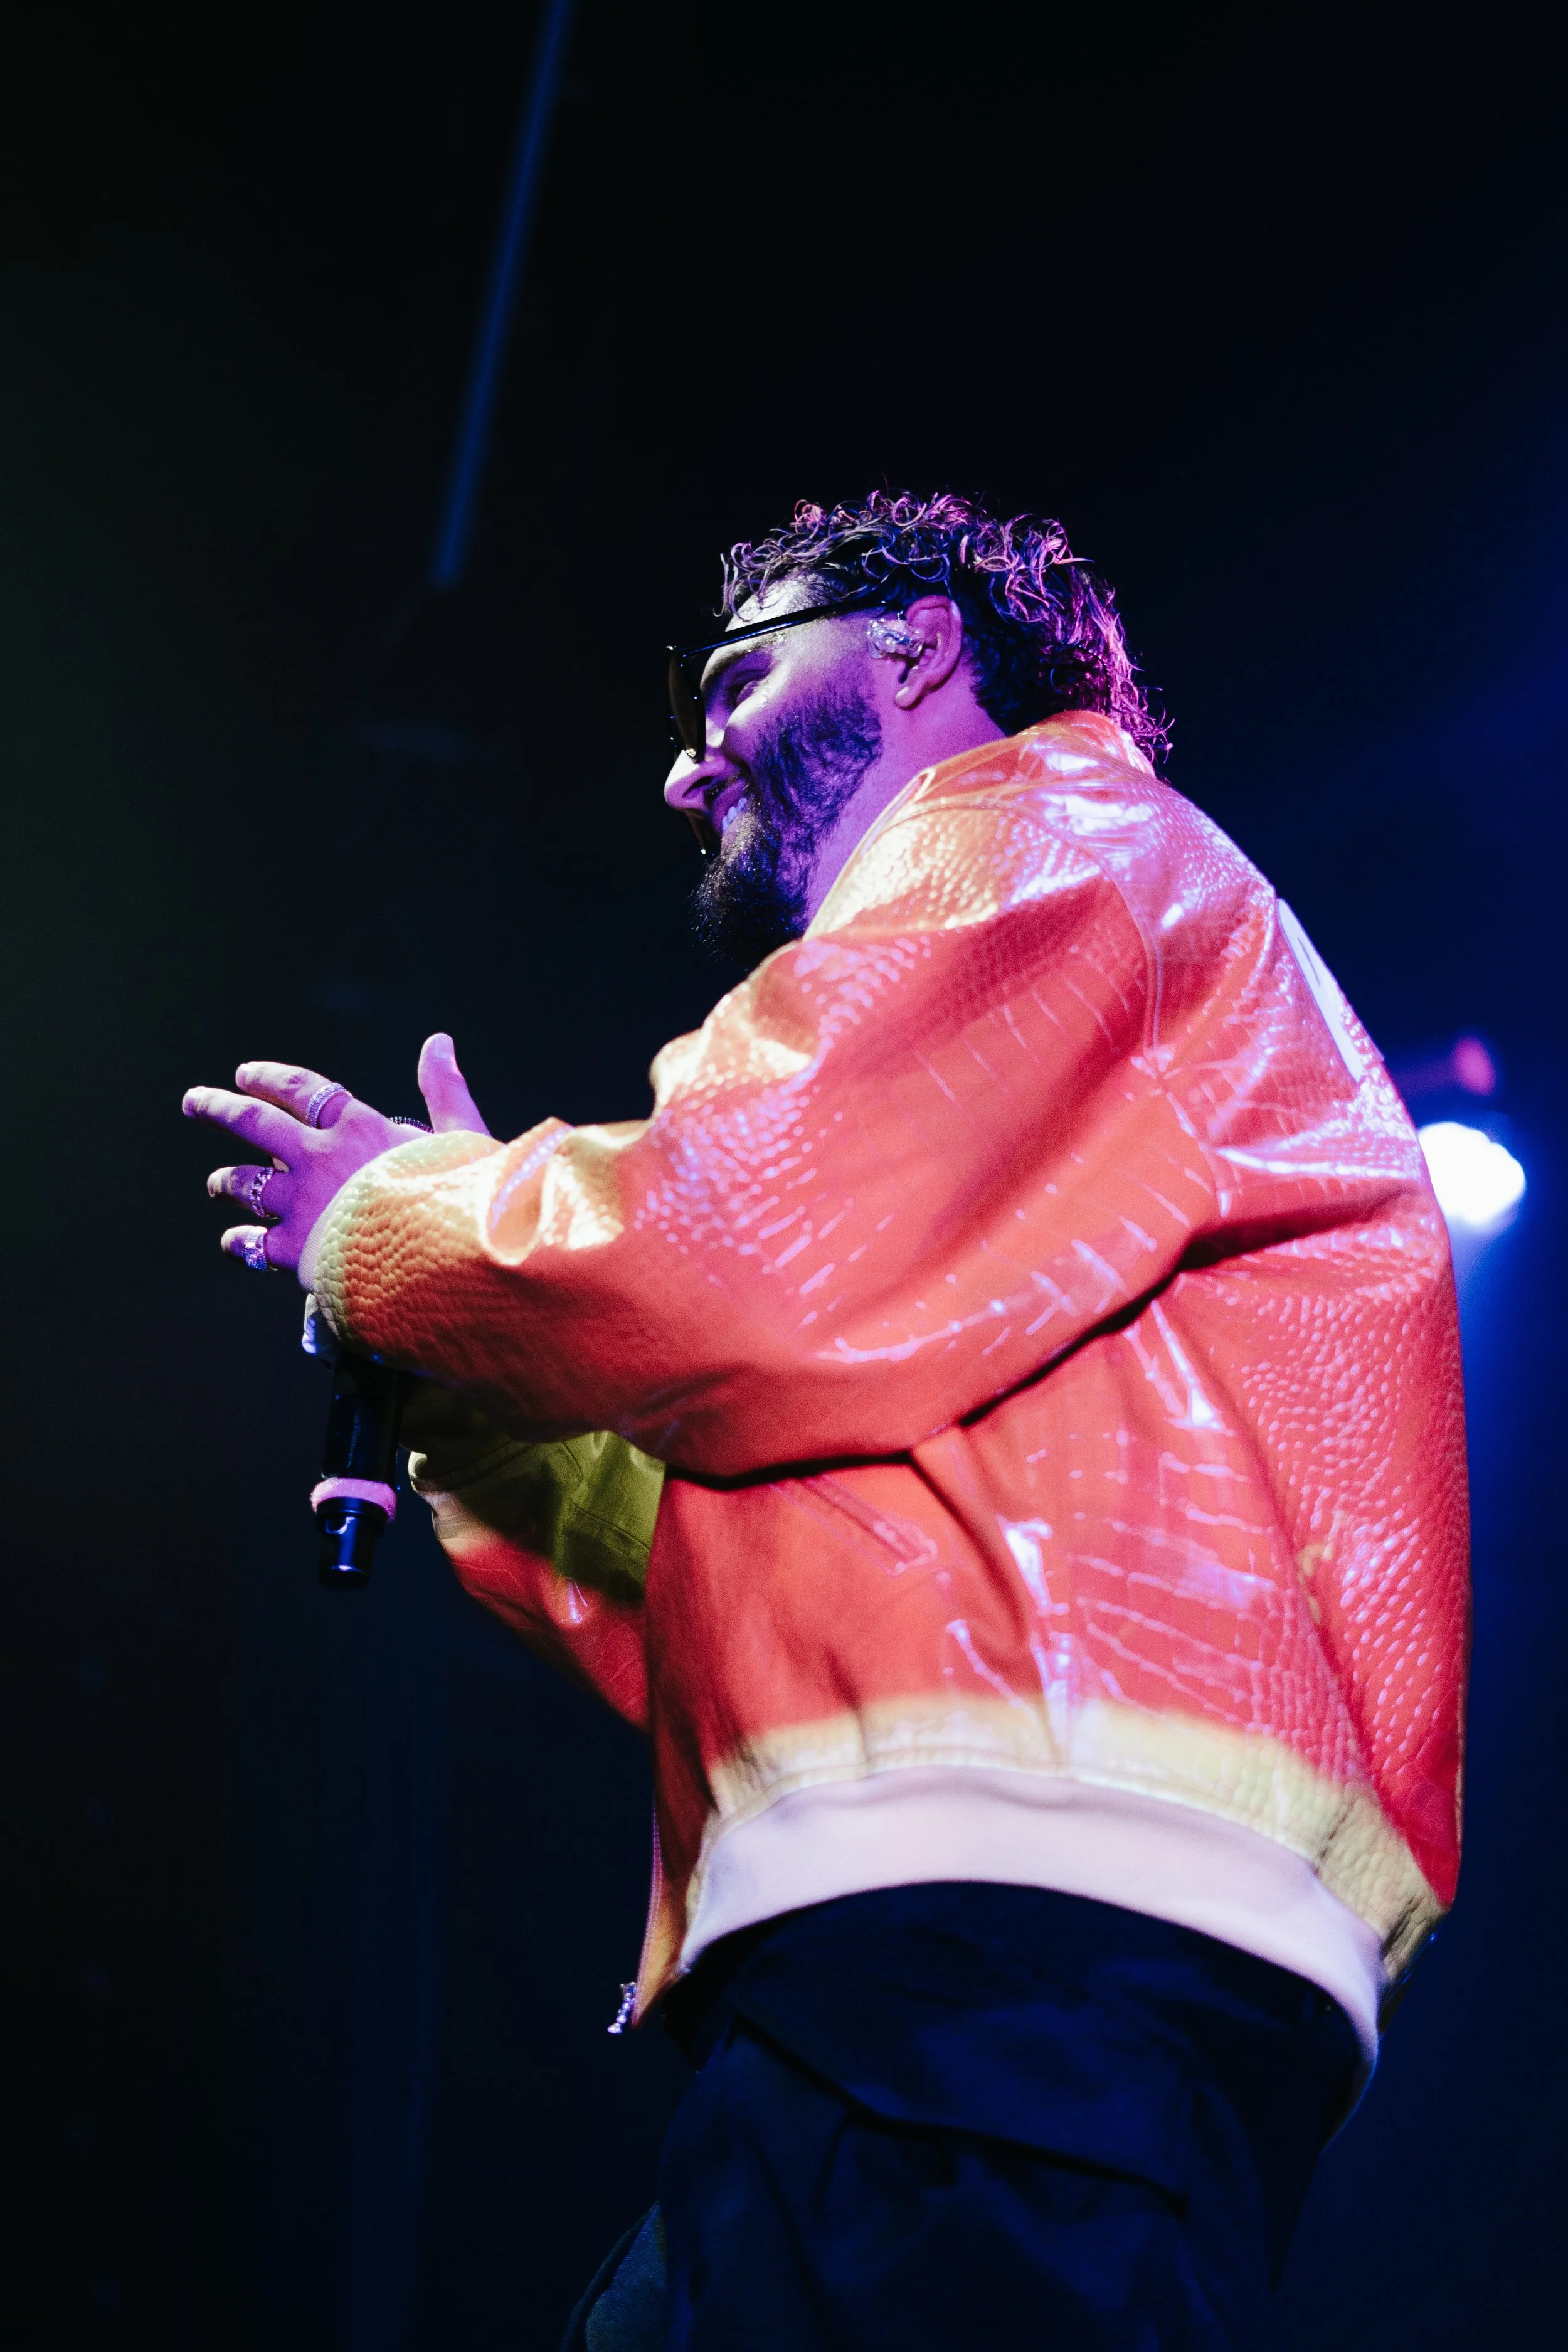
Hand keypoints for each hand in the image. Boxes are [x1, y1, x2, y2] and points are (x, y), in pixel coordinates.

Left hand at [184, 1031, 490, 1282]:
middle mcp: (318, 1158)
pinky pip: (250, 1242)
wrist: (442, 1263)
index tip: (244, 1074)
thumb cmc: (460, 1200)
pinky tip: (234, 1242)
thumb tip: (439, 1040)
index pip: (302, 1089)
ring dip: (225, 1180)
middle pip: (253, 1123)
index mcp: (358, 1127)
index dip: (269, 1078)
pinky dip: (238, 1241)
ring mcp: (301, 1203)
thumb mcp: (462, 1136)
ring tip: (217, 1182)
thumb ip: (444, 1089)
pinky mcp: (293, 1249)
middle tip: (193, 1102)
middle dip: (218, 1108)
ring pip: (243, 1182)